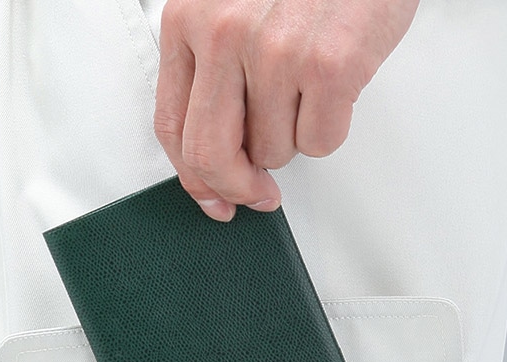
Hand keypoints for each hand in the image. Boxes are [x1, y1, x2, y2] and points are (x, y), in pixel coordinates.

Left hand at [154, 0, 419, 220]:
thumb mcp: (233, 9)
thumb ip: (212, 74)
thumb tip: (214, 160)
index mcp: (189, 18)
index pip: (171, 126)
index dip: (193, 178)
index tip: (213, 198)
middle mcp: (224, 33)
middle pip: (211, 155)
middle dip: (237, 187)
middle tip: (259, 193)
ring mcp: (276, 50)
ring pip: (272, 152)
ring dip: (293, 138)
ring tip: (307, 89)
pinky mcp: (328, 66)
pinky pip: (318, 143)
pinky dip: (330, 128)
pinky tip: (334, 87)